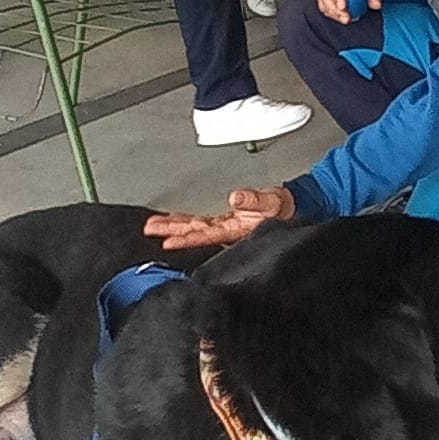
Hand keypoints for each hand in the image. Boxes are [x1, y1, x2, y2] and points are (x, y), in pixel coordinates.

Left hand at [144, 186, 295, 247]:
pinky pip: (199, 219)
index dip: (185, 239)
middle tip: (150, 229)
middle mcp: (224, 229)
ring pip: (193, 226)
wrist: (288, 207)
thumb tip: (235, 197)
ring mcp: (222, 224)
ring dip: (173, 225)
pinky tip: (173, 218)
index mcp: (233, 229)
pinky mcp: (223, 218)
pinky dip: (185, 219)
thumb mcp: (270, 203)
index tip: (168, 242)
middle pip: (192, 232)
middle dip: (170, 231)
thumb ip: (253, 200)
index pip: (204, 236)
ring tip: (154, 225)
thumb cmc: (279, 209)